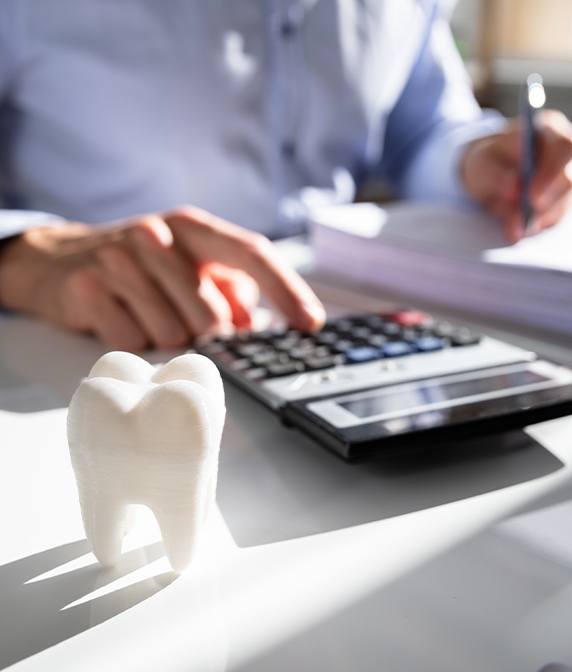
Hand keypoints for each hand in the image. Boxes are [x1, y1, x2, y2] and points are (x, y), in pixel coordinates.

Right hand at [0, 206, 325, 349]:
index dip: (287, 290)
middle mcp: (158, 235)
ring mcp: (119, 259)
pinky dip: (134, 342)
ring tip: (146, 313)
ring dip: (167, 338)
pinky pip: (133, 342)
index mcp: (193, 228)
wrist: (59, 260)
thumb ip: (231, 291)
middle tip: (182, 320)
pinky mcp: (87, 288)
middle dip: (206, 334)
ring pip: (173, 335)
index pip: (252, 254)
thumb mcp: (190, 266)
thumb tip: (256, 326)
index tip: (311, 323)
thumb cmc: (143, 267)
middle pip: (212, 316)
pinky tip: (121, 317)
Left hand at [460, 110, 571, 243]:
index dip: (551, 173)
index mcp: (551, 129)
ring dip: (538, 218)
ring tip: (512, 228)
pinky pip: (557, 218)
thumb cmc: (489, 160)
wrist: (490, 173)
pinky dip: (537, 226)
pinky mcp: (567, 201)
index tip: (530, 195)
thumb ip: (495, 172)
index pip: (565, 148)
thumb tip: (514, 188)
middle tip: (525, 219)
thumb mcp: (482, 162)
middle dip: (548, 201)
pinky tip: (518, 228)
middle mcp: (570, 153)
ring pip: (565, 203)